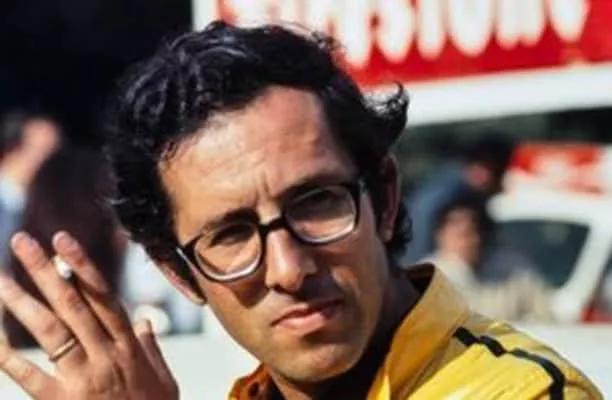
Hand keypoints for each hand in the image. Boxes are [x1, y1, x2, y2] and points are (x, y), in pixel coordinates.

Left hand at [0, 231, 178, 399]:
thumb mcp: (163, 380)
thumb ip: (151, 349)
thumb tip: (145, 322)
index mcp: (128, 345)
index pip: (102, 296)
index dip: (82, 266)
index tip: (62, 240)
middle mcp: (106, 354)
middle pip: (72, 303)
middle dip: (46, 270)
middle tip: (22, 242)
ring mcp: (83, 377)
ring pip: (50, 331)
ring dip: (22, 302)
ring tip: (1, 278)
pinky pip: (29, 374)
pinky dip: (8, 354)